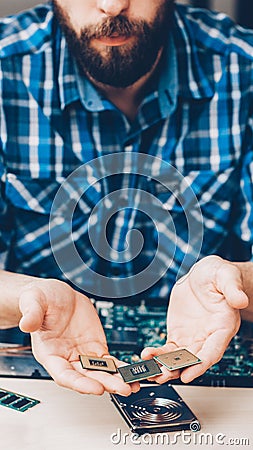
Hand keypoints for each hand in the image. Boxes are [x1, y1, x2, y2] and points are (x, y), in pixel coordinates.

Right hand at [19, 279, 138, 395]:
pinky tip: (132, 373)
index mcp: (49, 352)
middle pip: (86, 377)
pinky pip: (109, 361)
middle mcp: (66, 358)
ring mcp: (82, 354)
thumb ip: (31, 313)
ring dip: (116, 380)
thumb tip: (26, 323)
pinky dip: (120, 368)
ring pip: (100, 372)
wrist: (57, 294)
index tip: (95, 387)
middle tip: (122, 388)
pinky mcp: (95, 347)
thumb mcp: (33, 300)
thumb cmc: (42, 299)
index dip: (79, 383)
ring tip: (132, 385)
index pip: (64, 375)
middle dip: (105, 384)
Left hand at [141, 255, 248, 383]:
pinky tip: (147, 356)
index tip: (188, 374)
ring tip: (150, 372)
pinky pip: (168, 348)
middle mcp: (209, 336)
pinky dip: (158, 354)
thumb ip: (232, 289)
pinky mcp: (180, 334)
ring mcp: (193, 337)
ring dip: (165, 367)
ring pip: (180, 358)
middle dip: (178, 369)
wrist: (203, 274)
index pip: (213, 350)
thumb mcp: (226, 276)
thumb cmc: (218, 275)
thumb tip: (240, 300)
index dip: (201, 364)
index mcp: (223, 326)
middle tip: (161, 375)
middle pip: (194, 360)